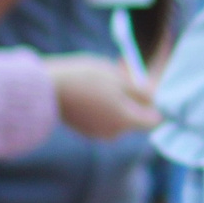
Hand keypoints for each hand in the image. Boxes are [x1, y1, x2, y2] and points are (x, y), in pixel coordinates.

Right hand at [42, 55, 159, 140]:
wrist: (46, 87)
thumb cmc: (85, 79)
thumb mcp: (118, 79)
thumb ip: (140, 91)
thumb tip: (155, 99)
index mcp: (126, 121)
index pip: (155, 120)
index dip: (158, 102)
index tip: (150, 84)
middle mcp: (114, 132)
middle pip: (136, 116)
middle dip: (135, 95)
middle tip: (124, 70)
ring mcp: (97, 132)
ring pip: (119, 115)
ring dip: (119, 98)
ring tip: (106, 76)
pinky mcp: (84, 129)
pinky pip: (103, 117)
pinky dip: (104, 104)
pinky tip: (92, 87)